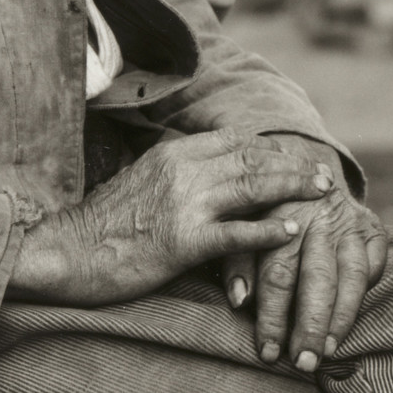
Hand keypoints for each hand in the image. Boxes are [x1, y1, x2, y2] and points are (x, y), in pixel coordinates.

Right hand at [7, 129, 330, 306]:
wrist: (67, 251)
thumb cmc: (104, 223)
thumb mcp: (141, 179)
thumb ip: (177, 170)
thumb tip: (210, 167)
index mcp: (173, 153)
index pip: (235, 140)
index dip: (271, 148)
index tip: (297, 157)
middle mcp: (182, 170)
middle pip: (252, 159)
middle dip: (293, 166)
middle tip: (325, 175)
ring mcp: (184, 204)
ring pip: (252, 188)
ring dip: (293, 189)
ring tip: (322, 194)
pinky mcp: (183, 241)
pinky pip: (236, 233)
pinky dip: (267, 231)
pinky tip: (292, 230)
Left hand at [222, 139, 387, 371]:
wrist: (301, 167)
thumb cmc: (263, 206)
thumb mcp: (240, 223)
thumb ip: (237, 260)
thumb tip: (238, 301)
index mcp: (282, 216)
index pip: (278, 274)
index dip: (273, 316)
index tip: (268, 352)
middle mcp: (319, 219)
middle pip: (318, 278)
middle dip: (311, 324)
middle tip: (304, 362)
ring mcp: (350, 223)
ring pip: (352, 274)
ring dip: (342, 316)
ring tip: (329, 350)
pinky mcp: (372, 227)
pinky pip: (376, 263)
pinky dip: (367, 291)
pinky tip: (351, 320)